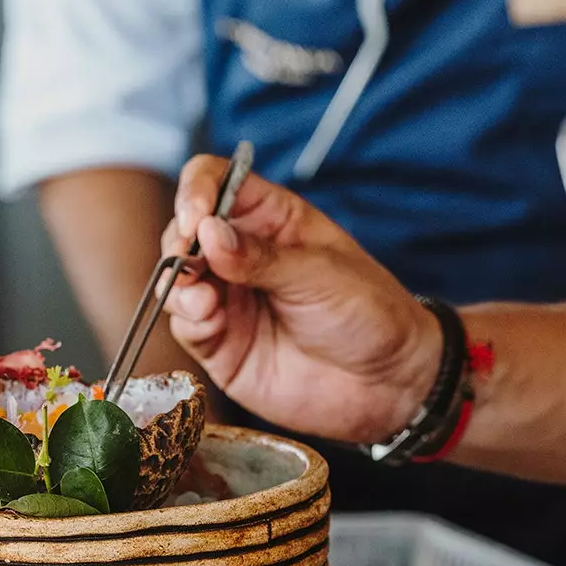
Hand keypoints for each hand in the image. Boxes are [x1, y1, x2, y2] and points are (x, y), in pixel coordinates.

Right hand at [163, 158, 443, 445]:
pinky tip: (205, 317)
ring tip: (200, 296)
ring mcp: (228, 298)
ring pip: (177, 278)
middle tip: (188, 257)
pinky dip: (186, 317)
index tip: (196, 216)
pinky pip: (186, 324)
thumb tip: (206, 233)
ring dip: (177, 281)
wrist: (389, 384)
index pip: (216, 182)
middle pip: (184, 230)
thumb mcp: (321, 274)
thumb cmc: (369, 313)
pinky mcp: (221, 344)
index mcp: (271, 218)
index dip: (197, 191)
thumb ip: (261, 257)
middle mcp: (240, 254)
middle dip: (179, 241)